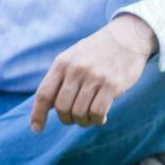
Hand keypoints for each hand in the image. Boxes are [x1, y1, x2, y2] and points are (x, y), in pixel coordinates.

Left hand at [30, 14, 155, 131]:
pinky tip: (102, 117)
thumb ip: (61, 78)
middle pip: (61, 108)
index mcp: (62, 63)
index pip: (44, 94)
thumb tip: (48, 106)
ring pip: (79, 113)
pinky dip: (97, 120)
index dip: (38, 114)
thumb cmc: (97, 52)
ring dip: (83, 121)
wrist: (127, 36)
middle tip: (74, 119)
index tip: (36, 129)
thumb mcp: (73, 57)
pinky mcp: (112, 84)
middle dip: (66, 119)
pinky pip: (97, 113)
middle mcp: (76, 69)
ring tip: (89, 117)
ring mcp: (94, 77)